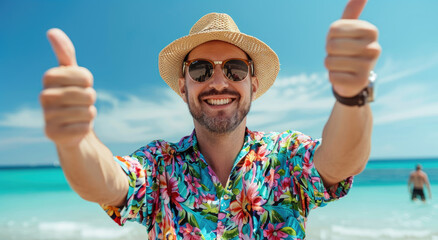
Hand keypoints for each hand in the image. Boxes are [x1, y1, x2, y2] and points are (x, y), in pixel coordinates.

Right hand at [40, 29, 95, 146]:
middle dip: (91, 99)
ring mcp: (47, 116)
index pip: (85, 76)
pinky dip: (85, 127)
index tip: (81, 84)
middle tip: (81, 102)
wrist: (69, 127)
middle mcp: (44, 96)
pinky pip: (83, 127)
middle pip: (88, 95)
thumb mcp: (71, 75)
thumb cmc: (72, 96)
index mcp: (49, 78)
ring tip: (78, 114)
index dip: (89, 82)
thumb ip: (65, 54)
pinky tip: (75, 127)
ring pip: (88, 112)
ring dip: (89, 114)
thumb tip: (52, 31)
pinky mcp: (52, 134)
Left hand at [325, 0, 380, 96]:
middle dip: (329, 52)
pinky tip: (344, 76)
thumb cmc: (348, 48)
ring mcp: (369, 66)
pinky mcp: (360, 82)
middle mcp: (374, 47)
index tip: (341, 41)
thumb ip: (352, 11)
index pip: (334, 29)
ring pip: (330, 62)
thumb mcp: (349, 29)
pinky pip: (333, 76)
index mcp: (371, 30)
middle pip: (331, 45)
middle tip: (340, 55)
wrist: (353, 77)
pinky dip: (333, 77)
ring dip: (330, 65)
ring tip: (342, 65)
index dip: (330, 36)